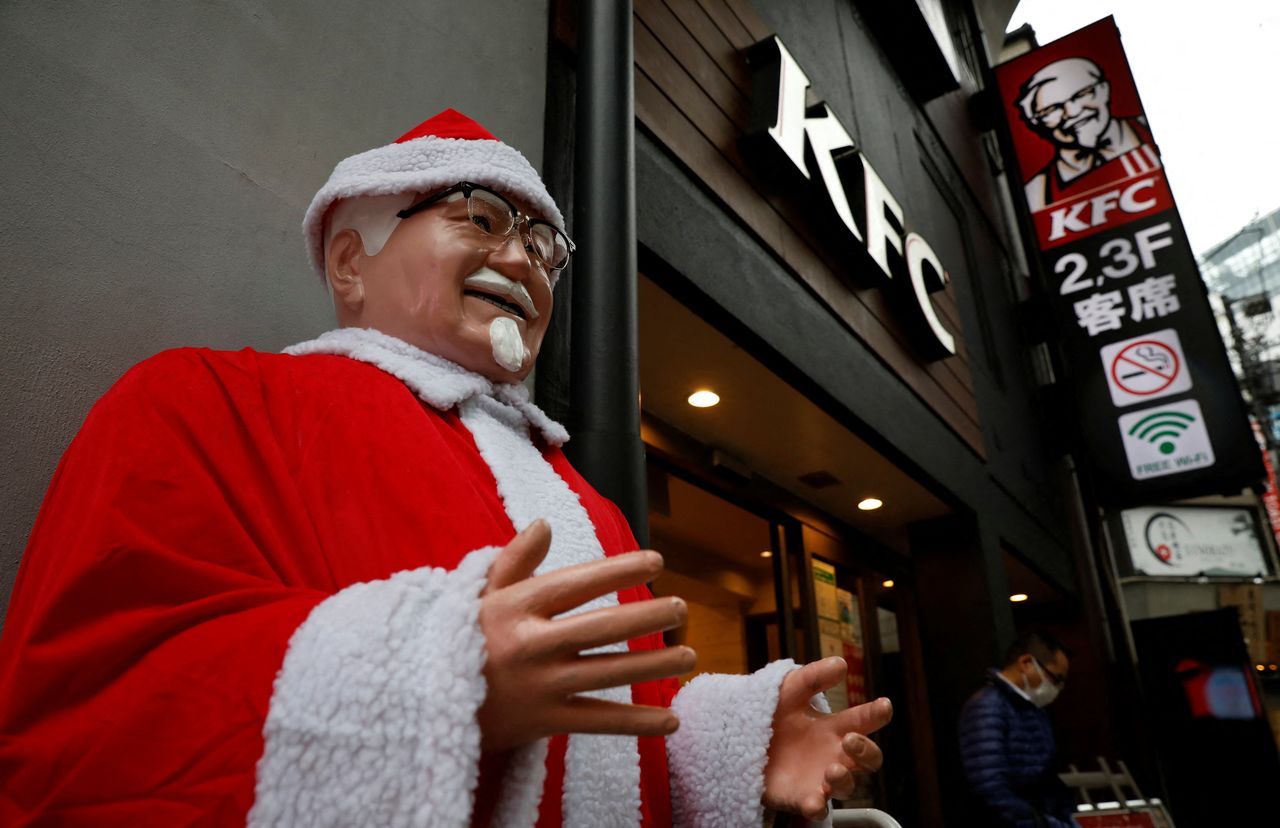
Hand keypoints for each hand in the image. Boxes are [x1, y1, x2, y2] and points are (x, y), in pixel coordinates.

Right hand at [476, 520, 697, 751]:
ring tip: (689, 656)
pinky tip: (670, 721)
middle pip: (602, 627)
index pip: (577, 583)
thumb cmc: (461, 640)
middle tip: (682, 608)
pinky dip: (637, 723)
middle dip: (648, 616)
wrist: (423, 699)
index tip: (656, 562)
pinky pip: (599, 721)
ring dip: (655, 665)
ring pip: (609, 673)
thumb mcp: (481, 596)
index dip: (619, 569)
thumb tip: (544, 525)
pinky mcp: (543, 721)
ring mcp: (539, 685)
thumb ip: (515, 561)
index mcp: (516, 607)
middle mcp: (531, 644)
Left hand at [763, 657, 892, 820]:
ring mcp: (820, 778)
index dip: (876, 713)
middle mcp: (833, 754)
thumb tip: (840, 663)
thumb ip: (813, 677)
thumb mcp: (789, 690)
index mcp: (833, 727)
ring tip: (832, 770)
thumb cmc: (772, 714)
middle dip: (866, 751)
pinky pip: (817, 809)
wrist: (740, 739)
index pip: (863, 721)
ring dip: (845, 780)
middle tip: (850, 739)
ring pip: (847, 786)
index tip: (883, 705)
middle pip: (868, 759)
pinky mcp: (801, 797)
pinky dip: (817, 807)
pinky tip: (814, 801)